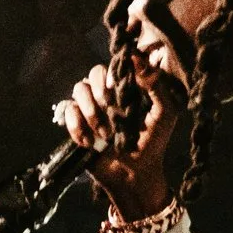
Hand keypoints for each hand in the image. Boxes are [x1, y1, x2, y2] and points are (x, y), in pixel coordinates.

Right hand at [57, 62, 182, 221]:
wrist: (134, 174)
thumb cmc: (154, 143)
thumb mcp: (164, 113)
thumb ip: (156, 85)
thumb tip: (136, 58)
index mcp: (128, 88)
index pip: (115, 64)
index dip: (113, 71)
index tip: (117, 85)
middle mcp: (108, 94)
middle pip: (94, 73)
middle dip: (101, 91)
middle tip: (111, 110)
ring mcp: (91, 108)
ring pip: (79, 89)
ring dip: (90, 111)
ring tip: (104, 134)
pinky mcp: (77, 123)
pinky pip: (67, 110)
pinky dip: (76, 126)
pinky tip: (89, 143)